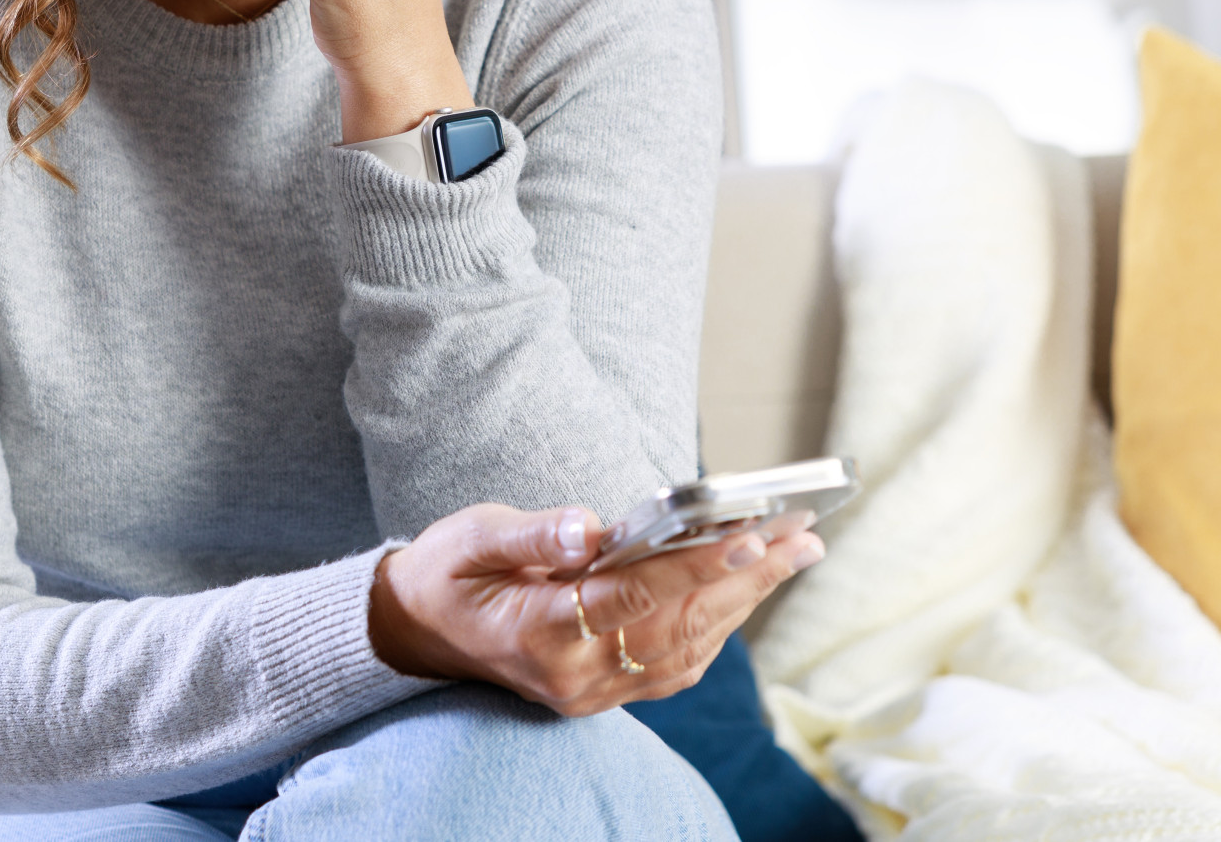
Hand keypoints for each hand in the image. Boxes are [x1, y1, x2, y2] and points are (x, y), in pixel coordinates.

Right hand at [367, 503, 826, 713]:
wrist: (417, 633)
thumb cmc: (447, 572)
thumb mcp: (471, 537)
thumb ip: (532, 535)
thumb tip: (590, 527)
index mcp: (539, 631)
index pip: (634, 597)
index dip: (695, 566)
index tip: (749, 533)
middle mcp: (573, 674)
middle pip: (678, 626)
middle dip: (747, 579)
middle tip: (803, 538)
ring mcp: (592, 692)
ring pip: (688, 649)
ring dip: (744, 600)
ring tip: (793, 553)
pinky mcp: (604, 693)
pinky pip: (676, 665)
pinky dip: (718, 626)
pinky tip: (747, 588)